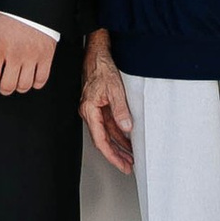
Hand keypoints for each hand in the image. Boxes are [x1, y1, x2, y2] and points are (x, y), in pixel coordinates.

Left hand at [0, 13, 57, 97]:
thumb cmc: (10, 16)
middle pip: (8, 85)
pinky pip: (42, 79)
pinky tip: (31, 78)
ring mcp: (32, 56)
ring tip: (17, 80)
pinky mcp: (46, 56)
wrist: (33, 3)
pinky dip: (36, 83)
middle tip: (3, 86)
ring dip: (19, 87)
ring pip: (25, 85)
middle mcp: (15, 54)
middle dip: (3, 89)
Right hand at [80, 34, 133, 173]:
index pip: (100, 140)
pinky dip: (117, 135)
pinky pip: (108, 125)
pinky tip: (126, 140)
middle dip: (116, 155)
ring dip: (118, 146)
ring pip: (106, 134)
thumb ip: (120, 110)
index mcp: (89, 110)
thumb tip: (126, 129)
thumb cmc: (101, 68)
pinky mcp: (99, 106)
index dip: (112, 155)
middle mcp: (89, 112)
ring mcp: (94, 110)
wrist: (97, 54)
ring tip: (130, 157)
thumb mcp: (115, 89)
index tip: (122, 165)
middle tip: (127, 167)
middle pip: (103, 140)